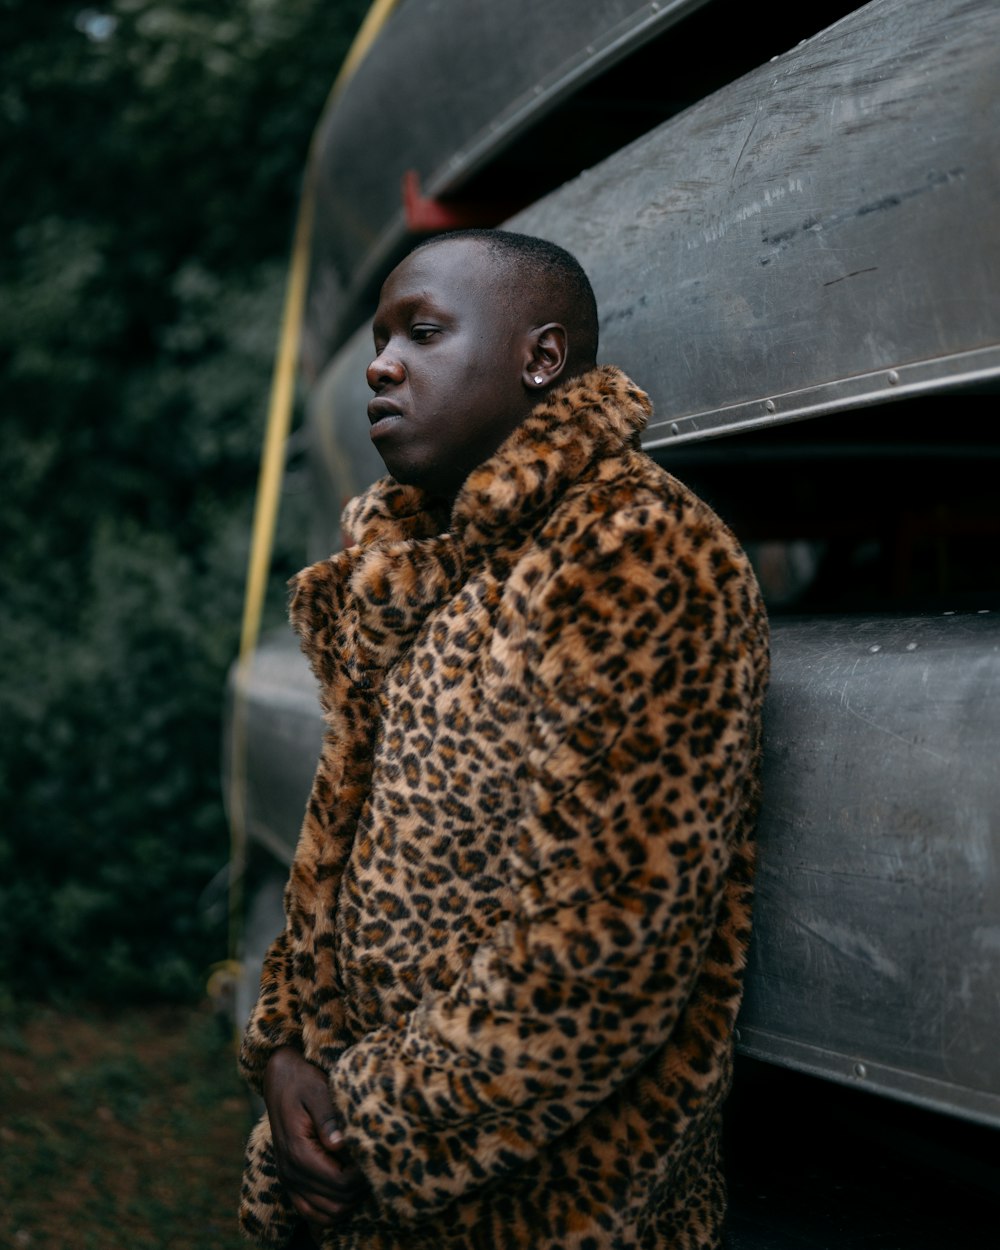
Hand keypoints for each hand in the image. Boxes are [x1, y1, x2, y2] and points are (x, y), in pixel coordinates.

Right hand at [263, 1046, 367, 1231]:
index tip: (374, 1154)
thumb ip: (328, 1118)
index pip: (340, 1182)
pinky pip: (312, 1211)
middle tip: (373, 1163)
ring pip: (326, 1213)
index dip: (363, 1175)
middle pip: (337, 1202)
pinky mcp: (291, 1181)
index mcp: (298, 1152)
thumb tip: (341, 1144)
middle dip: (360, 1189)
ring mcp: (289, 1180)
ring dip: (349, 1201)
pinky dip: (332, 1208)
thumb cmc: (302, 1081)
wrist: (279, 1079)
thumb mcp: (317, 1090)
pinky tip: (347, 1186)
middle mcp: (291, 1173)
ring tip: (362, 1173)